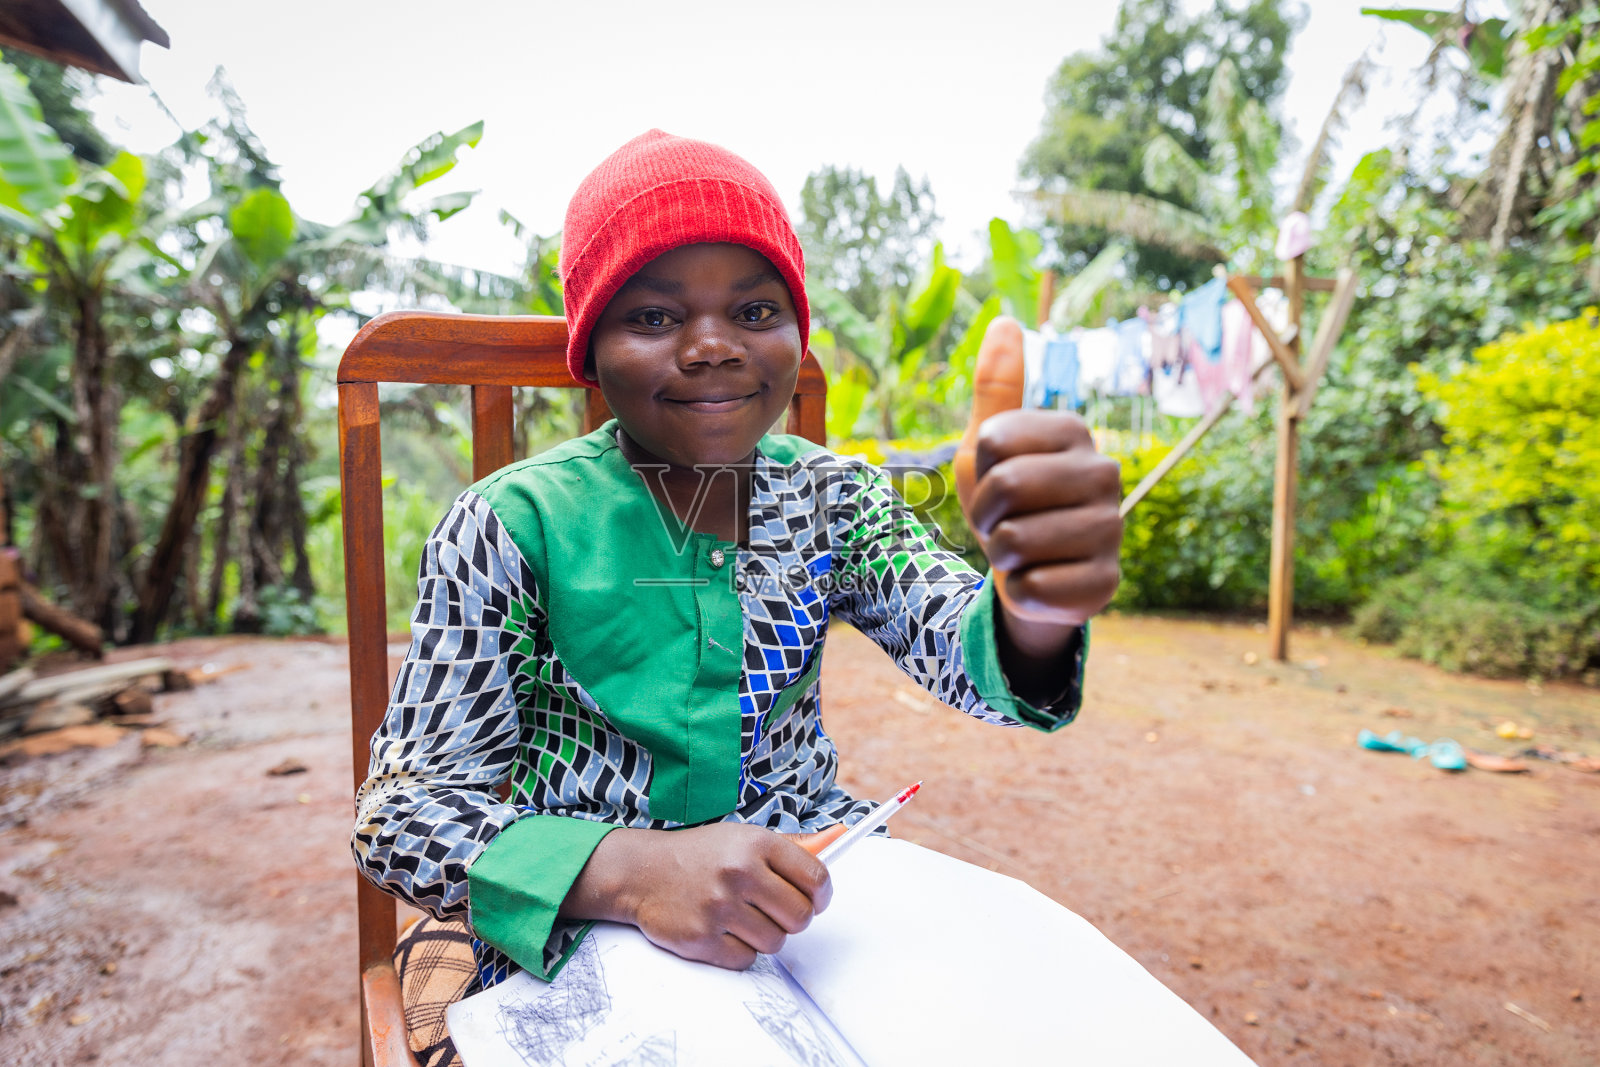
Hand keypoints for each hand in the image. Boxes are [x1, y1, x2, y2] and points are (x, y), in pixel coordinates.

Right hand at [564, 822, 845, 969]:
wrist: (641, 871)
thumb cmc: (699, 855)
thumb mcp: (743, 838)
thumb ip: (790, 846)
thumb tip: (838, 840)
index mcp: (756, 844)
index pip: (816, 878)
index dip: (821, 895)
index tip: (815, 900)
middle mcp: (740, 873)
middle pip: (800, 917)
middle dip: (792, 919)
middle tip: (774, 911)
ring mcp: (720, 907)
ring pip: (775, 942)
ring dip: (764, 935)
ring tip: (741, 917)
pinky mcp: (702, 939)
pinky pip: (746, 959)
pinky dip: (739, 950)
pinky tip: (722, 930)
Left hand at [952, 317, 1121, 657]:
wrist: (1028, 572)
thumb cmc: (1005, 503)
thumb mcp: (986, 446)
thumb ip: (996, 387)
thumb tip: (1005, 321)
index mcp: (1073, 431)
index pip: (993, 442)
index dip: (975, 472)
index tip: (991, 484)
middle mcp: (1104, 473)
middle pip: (1005, 486)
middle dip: (984, 514)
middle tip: (1001, 523)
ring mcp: (1112, 529)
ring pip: (1015, 541)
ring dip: (1000, 555)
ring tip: (1022, 552)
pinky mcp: (1106, 582)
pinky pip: (1034, 586)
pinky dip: (1020, 590)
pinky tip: (1040, 581)